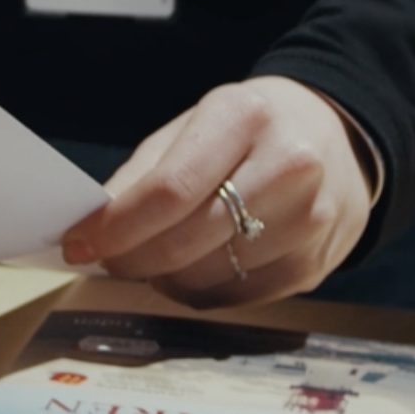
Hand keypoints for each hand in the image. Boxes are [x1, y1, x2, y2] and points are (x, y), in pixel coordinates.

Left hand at [61, 77, 372, 307]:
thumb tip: (94, 226)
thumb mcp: (194, 125)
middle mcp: (287, 166)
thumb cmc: (249, 129)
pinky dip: (200, 292)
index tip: (78, 242)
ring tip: (151, 260)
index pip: (170, 188)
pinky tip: (191, 272)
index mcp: (244, 116)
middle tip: (105, 259)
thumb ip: (143, 173)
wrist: (336, 136)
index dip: (117, 225)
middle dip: (131, 257)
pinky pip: (238, 298)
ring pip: (209, 276)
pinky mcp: (317, 264)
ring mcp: (310, 220)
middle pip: (187, 239)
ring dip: (165, 278)